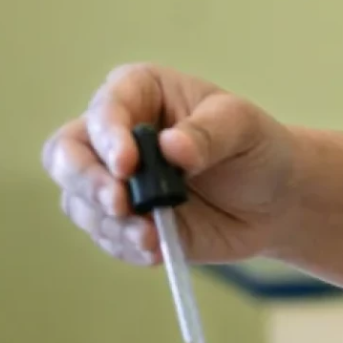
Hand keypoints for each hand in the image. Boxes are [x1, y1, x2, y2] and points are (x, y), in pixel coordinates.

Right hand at [43, 64, 295, 266]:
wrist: (276, 201)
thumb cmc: (257, 148)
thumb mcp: (244, 127)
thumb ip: (209, 133)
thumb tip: (172, 147)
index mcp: (139, 92)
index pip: (106, 108)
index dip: (109, 136)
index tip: (128, 165)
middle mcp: (114, 134)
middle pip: (66, 153)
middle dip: (88, 182)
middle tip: (120, 205)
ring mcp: (112, 180)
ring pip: (79, 199)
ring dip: (109, 222)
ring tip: (150, 237)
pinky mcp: (121, 220)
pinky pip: (103, 234)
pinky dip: (123, 245)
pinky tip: (154, 249)